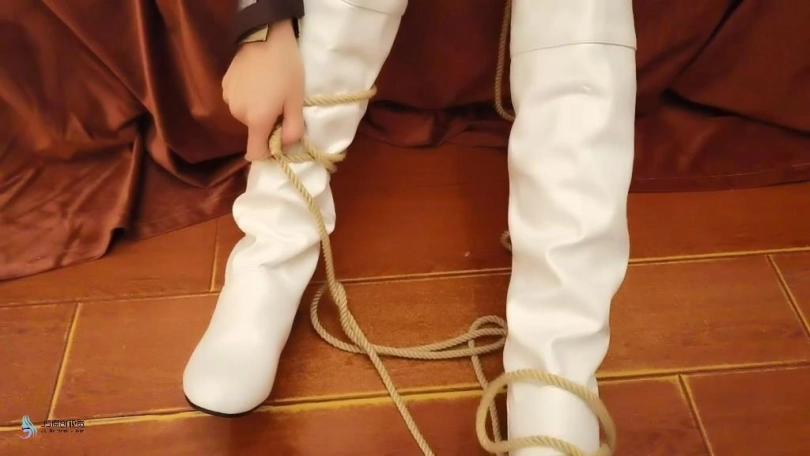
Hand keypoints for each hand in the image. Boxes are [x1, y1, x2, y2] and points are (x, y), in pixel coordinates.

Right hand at [222, 21, 304, 160]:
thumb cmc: (286, 70)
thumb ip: (293, 130)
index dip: (268, 152)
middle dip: (267, 123)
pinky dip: (247, 97)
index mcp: (257, 121)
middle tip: (280, 103)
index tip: (279, 138)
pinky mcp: (224, 86)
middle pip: (254, 131)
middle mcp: (238, 114)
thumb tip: (285, 146)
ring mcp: (228, 99)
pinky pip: (238, 101)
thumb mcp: (296, 101)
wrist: (265, 36)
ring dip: (257, 109)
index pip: (255, 154)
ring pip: (246, 115)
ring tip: (268, 89)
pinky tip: (256, 81)